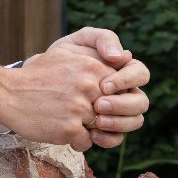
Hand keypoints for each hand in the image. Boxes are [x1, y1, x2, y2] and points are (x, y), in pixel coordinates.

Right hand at [0, 47, 116, 151]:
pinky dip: (74, 141)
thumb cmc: (35, 77)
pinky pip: (86, 143)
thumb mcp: (65, 57)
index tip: (92, 101)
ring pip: (100, 129)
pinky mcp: (70, 129)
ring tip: (65, 120)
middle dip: (97, 116)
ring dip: (85, 129)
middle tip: (75, 112)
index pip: (118, 91)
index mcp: (92, 67)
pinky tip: (58, 129)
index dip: (106, 100)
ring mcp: (80, 109)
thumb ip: (94, 62)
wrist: (6, 93)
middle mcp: (89, 87)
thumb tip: (123, 61)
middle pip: (110, 112)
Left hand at [49, 27, 149, 147]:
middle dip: (122, 105)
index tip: (104, 85)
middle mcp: (124, 92)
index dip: (126, 80)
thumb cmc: (60, 58)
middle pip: (141, 101)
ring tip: (96, 122)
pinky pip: (117, 138)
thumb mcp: (77, 42)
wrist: (36, 81)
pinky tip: (92, 135)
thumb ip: (102, 39)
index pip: (140, 74)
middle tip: (99, 106)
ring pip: (134, 121)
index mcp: (122, 70)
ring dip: (119, 123)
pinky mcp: (106, 128)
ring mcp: (117, 112)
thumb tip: (121, 55)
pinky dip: (108, 138)